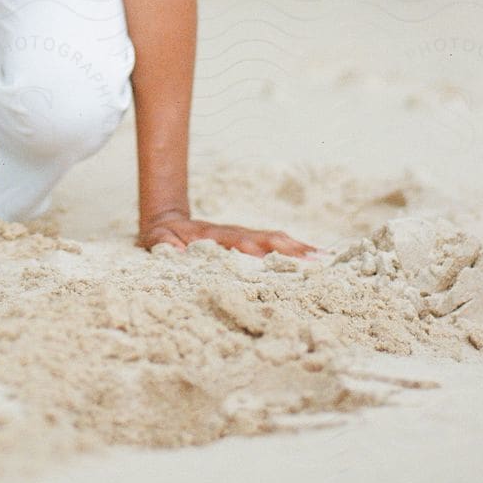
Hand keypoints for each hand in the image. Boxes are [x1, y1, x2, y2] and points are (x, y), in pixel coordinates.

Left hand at [137, 209, 322, 260]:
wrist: (167, 221)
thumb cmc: (162, 237)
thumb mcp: (156, 240)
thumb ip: (163, 243)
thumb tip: (173, 248)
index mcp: (215, 237)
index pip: (241, 243)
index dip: (260, 250)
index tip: (279, 258)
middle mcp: (234, 234)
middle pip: (267, 240)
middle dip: (291, 250)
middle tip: (318, 262)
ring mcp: (243, 236)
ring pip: (276, 240)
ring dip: (299, 249)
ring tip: (326, 260)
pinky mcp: (249, 241)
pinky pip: (276, 244)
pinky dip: (296, 249)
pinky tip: (317, 257)